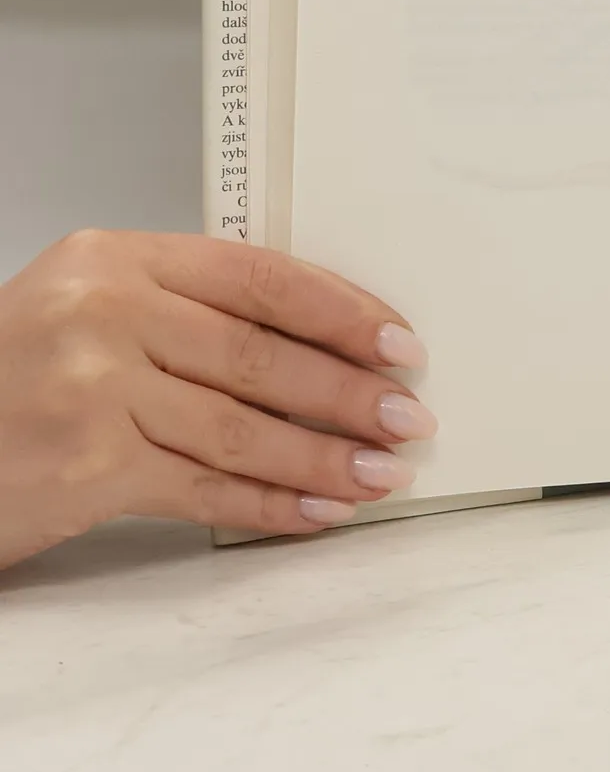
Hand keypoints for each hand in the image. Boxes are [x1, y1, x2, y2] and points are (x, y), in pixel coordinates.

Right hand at [0, 231, 434, 569]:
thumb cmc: (9, 380)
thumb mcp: (87, 313)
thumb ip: (185, 313)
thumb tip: (320, 347)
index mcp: (115, 259)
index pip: (261, 277)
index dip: (342, 312)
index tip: (399, 342)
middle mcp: (103, 314)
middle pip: (261, 355)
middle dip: (349, 392)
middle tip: (408, 416)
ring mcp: (92, 391)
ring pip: (243, 428)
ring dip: (325, 457)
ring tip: (381, 473)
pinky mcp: (85, 468)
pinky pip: (204, 489)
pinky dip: (270, 505)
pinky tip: (317, 512)